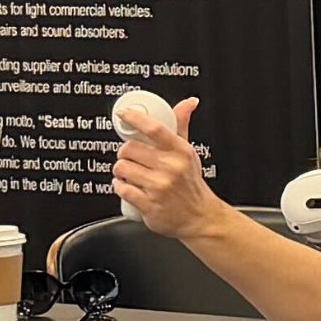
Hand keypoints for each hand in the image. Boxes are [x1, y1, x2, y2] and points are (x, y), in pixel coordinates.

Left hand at [110, 96, 227, 241]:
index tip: (123, 114)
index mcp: (180, 152)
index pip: (155, 129)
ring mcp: (159, 186)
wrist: (200, 217)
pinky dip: (120, 187)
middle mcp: (171, 168)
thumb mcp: (188, 153)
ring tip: (132, 175)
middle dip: (125, 154)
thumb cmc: (190, 184)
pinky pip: (121, 188)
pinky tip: (129, 188)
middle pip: (129, 149)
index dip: (135, 118)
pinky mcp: (149, 204)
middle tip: (133, 159)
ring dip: (121, 172)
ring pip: (122, 168)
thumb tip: (189, 102)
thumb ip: (181, 126)